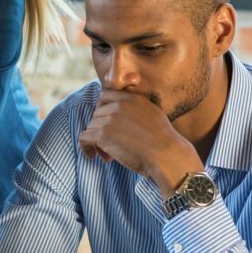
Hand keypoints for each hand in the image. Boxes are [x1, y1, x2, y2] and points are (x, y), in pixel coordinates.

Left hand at [78, 90, 200, 195]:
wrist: (167, 155)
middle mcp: (118, 105)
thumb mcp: (153, 114)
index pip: (105, 96)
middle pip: (96, 114)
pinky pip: (84, 138)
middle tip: (111, 145)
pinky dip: (86, 147)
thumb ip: (136, 108)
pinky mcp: (102, 134)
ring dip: (97, 141)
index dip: (103, 110)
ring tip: (109, 156)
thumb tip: (122, 114)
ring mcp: (109, 119)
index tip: (107, 124)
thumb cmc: (163, 142)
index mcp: (131, 98)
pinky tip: (93, 156)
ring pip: (91, 127)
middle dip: (101, 129)